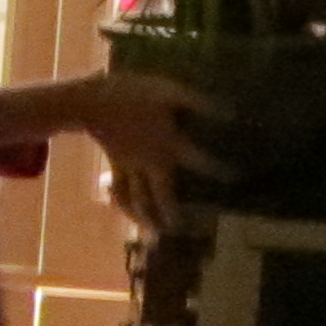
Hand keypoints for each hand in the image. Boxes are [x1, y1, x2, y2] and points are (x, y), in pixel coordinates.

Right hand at [74, 70, 220, 233]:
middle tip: (178, 230)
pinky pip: (118, 189)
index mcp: (167, 145)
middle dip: (170, 213)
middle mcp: (149, 163)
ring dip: (144, 217)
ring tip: (152, 232)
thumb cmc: (133, 94)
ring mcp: (129, 166)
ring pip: (137, 198)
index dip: (218, 169)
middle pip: (161, 194)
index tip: (234, 178)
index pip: (198, 160)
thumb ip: (199, 104)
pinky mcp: (114, 163)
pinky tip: (124, 210)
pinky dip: (121, 203)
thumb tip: (230, 113)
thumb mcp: (170, 93)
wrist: (91, 101)